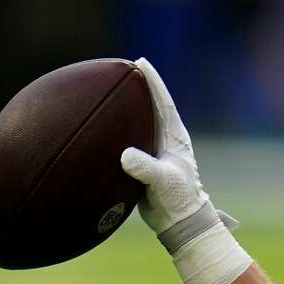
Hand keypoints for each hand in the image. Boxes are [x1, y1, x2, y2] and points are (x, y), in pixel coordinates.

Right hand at [120, 58, 233, 251]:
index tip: (140, 63)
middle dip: (139, 87)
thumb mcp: (163, 181)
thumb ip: (146, 168)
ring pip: (140, 122)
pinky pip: (130, 140)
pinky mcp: (145, 163)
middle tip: (123, 68)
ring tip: (112, 91)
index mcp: (175, 137)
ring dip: (129, 107)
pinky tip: (104, 127)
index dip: (152, 82)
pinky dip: (119, 130)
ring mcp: (156, 150)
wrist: (179, 220)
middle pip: (152, 106)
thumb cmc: (178, 199)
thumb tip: (125, 155)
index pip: (163, 102)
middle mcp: (167, 139)